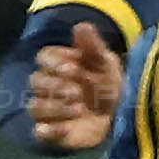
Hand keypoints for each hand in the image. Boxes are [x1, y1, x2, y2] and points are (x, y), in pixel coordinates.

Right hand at [25, 18, 123, 152]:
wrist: (123, 113)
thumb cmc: (109, 82)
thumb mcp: (106, 63)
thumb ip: (93, 46)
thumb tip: (81, 26)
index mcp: (59, 64)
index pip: (44, 57)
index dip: (55, 63)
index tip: (74, 68)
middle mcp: (48, 86)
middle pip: (36, 81)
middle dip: (55, 86)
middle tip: (77, 92)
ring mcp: (49, 110)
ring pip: (35, 106)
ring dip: (54, 107)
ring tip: (80, 109)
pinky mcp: (54, 132)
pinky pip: (40, 132)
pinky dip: (47, 131)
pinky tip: (63, 129)